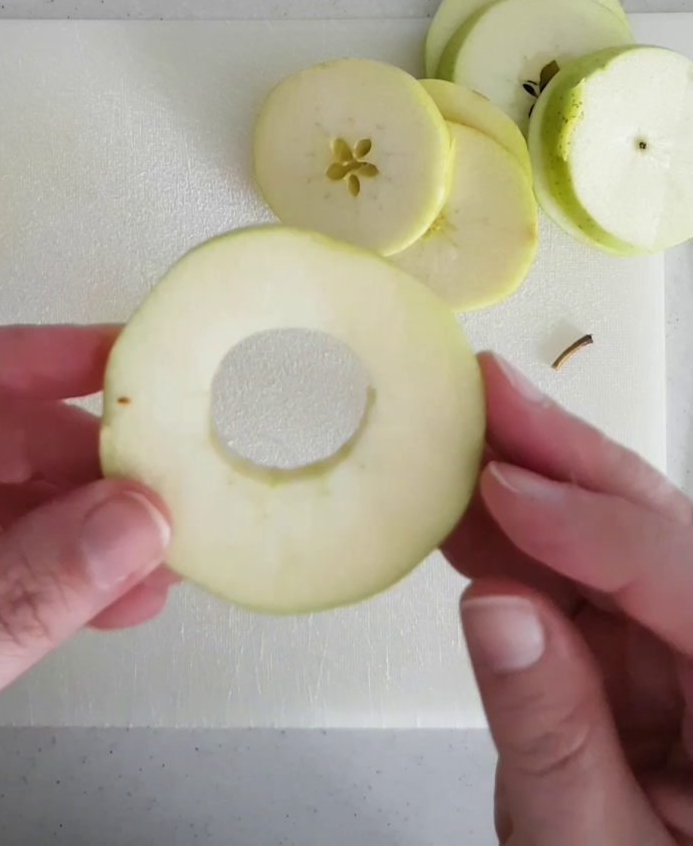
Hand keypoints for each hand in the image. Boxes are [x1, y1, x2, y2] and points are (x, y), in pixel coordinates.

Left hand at [0, 325, 174, 845]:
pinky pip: (32, 559)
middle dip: (75, 459)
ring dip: (97, 521)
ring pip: (19, 497)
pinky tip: (132, 591)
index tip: (104, 357)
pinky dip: (88, 574)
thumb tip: (128, 520)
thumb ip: (18, 594)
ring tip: (157, 540)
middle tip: (150, 477)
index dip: (14, 361)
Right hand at [444, 354, 691, 844]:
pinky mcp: (622, 655)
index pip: (688, 582)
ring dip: (529, 481)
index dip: (593, 525)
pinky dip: (508, 539)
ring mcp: (672, 652)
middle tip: (494, 392)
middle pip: (660, 530)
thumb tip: (496, 611)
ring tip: (467, 432)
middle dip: (571, 456)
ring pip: (608, 539)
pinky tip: (462, 508)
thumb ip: (552, 740)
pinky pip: (566, 580)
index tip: (502, 488)